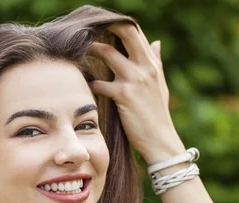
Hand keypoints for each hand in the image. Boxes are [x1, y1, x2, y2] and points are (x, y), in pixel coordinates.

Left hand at [88, 23, 185, 164]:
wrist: (160, 140)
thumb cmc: (157, 114)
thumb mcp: (159, 85)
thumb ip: (156, 62)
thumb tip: (155, 42)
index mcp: (152, 64)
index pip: (137, 34)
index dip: (119, 25)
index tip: (102, 26)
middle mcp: (145, 67)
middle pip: (126, 33)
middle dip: (106, 28)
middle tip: (88, 31)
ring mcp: (135, 80)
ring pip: (108, 53)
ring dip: (91, 50)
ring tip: (78, 52)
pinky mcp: (124, 95)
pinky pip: (100, 83)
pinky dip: (90, 82)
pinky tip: (84, 85)